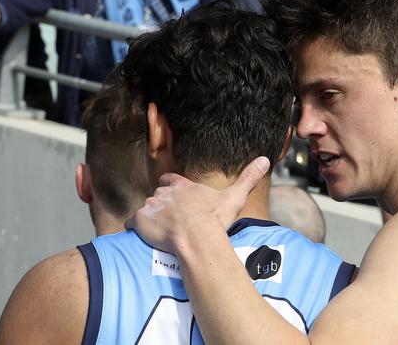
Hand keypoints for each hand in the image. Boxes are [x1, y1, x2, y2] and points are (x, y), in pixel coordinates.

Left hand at [126, 157, 270, 254]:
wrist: (198, 238)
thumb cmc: (215, 218)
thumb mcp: (235, 196)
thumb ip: (248, 177)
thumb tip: (266, 160)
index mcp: (183, 186)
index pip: (169, 180)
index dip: (170, 188)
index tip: (175, 197)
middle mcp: (165, 192)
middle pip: (157, 196)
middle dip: (162, 206)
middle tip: (172, 221)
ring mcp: (151, 206)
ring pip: (146, 209)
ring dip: (151, 218)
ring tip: (160, 232)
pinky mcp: (140, 221)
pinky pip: (132, 223)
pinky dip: (136, 228)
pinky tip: (144, 236)